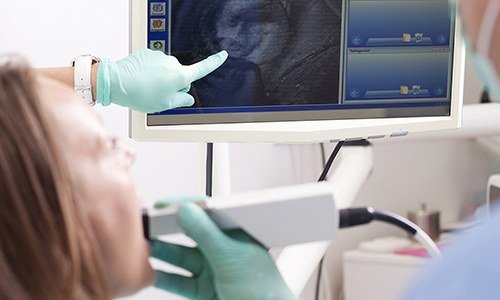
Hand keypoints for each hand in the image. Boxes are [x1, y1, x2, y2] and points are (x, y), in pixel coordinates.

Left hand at [96, 49, 227, 112]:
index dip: (214, 62)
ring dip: (160, 78)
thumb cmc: (141, 95)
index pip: (202, 68)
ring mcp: (159, 57)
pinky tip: (140, 79)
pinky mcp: (147, 53)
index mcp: (180, 76)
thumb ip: (180, 101)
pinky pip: (154, 64)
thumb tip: (188, 99)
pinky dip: (150, 72)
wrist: (117, 82)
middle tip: (160, 95)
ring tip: (146, 88)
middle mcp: (172, 63)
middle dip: (174, 84)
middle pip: (180, 75)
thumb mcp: (164, 105)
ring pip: (166, 70)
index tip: (222, 55)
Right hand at [151, 201, 295, 299]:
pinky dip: (162, 276)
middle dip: (167, 228)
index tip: (162, 206)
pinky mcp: (202, 289)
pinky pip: (177, 280)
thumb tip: (186, 209)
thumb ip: (206, 233)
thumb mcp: (230, 256)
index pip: (206, 211)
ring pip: (180, 256)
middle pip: (188, 233)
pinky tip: (150, 271)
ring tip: (143, 246)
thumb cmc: (264, 290)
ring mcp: (211, 269)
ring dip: (161, 252)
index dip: (184, 205)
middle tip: (147, 224)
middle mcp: (221, 248)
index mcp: (233, 233)